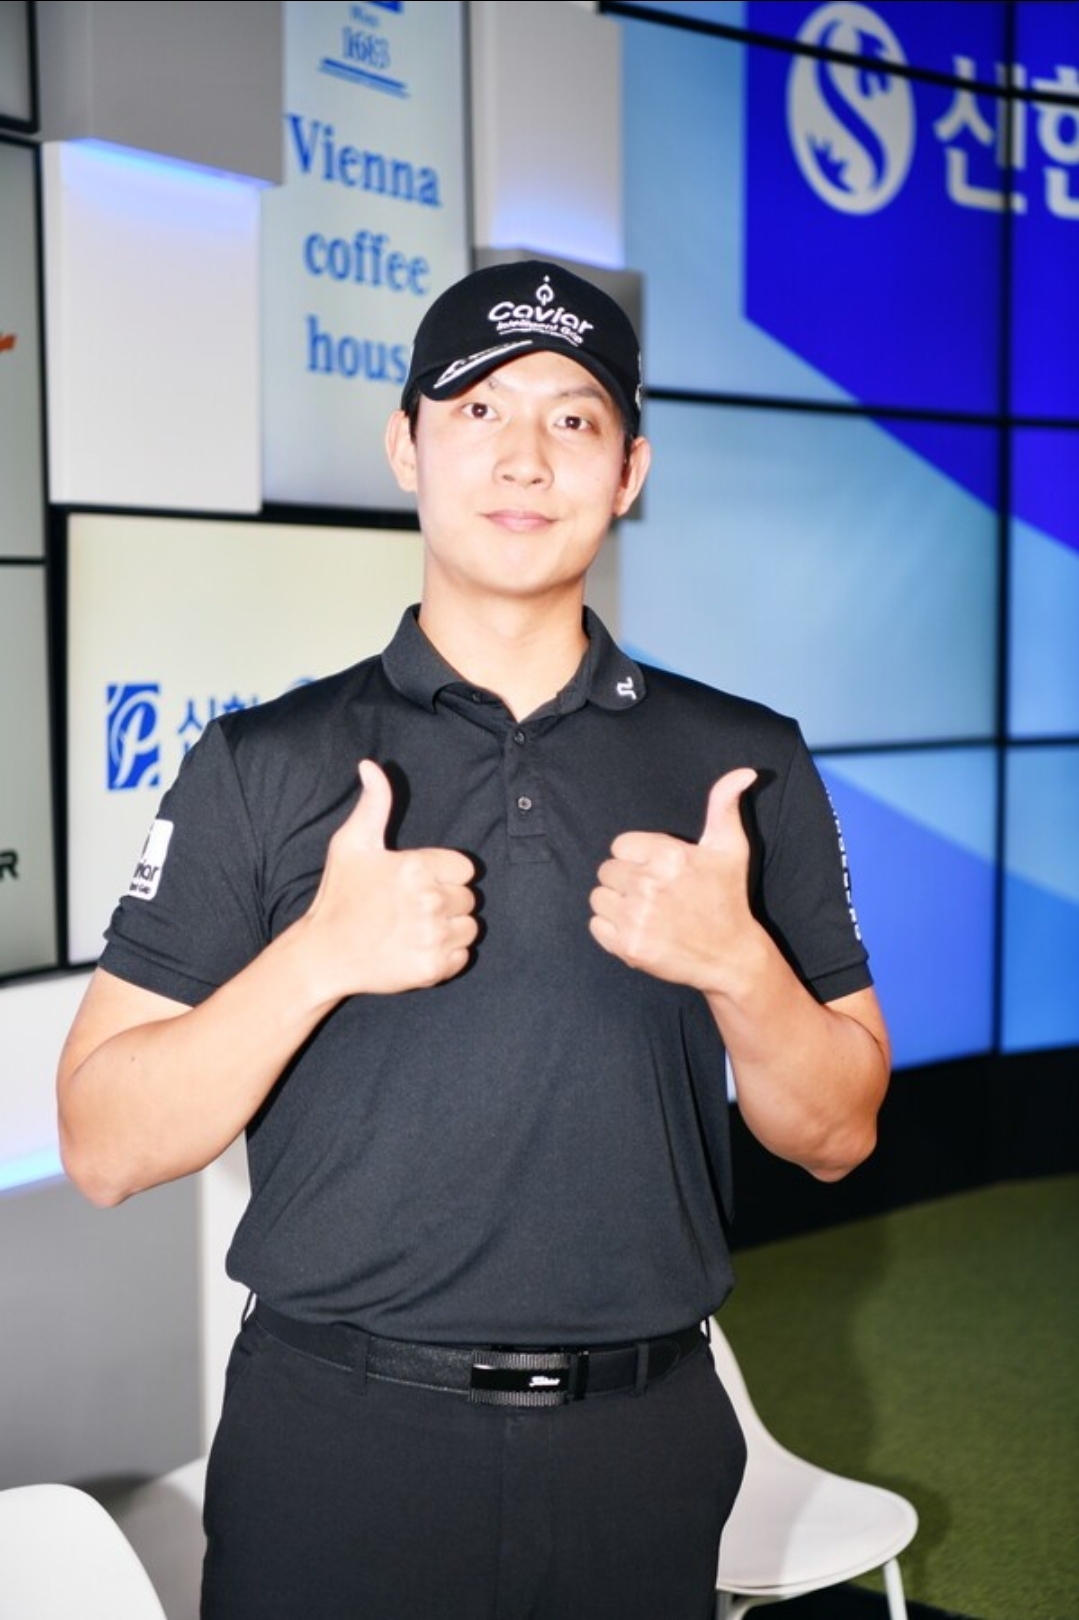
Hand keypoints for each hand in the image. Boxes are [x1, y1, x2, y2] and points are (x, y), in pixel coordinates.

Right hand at [303, 760, 477, 997]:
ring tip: (416, 929)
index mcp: (416, 867)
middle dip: (446, 901)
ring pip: (469, 927)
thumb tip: (370, 765)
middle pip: (469, 898)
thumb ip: (373, 803)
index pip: (465, 868)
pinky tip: (417, 949)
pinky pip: (462, 956)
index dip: (444, 875)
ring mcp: (432, 936)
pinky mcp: (433, 968)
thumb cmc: (340, 895)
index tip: (417, 884)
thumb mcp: (352, 843)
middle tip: (411, 909)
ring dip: (450, 929)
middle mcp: (429, 900)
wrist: (324, 954)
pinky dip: (446, 956)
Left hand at [588, 769, 758, 991]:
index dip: (637, 858)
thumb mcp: (730, 847)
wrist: (731, 956)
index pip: (620, 846)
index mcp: (668, 856)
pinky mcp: (628, 946)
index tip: (658, 871)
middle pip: (606, 871)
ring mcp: (636, 917)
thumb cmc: (727, 897)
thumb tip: (744, 771)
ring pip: (598, 898)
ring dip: (616, 904)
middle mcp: (649, 884)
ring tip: (645, 911)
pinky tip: (637, 929)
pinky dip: (610, 929)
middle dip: (626, 880)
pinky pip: (595, 926)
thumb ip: (724, 805)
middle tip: (653, 894)